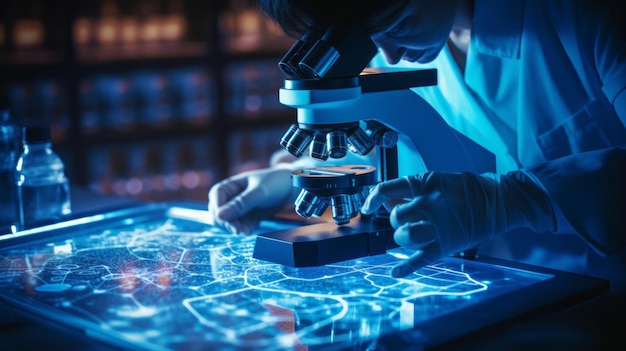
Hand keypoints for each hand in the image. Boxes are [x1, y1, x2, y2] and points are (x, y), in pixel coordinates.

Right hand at [208, 166, 293, 233]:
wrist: (292, 188)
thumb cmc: (276, 183)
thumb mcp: (259, 192)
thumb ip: (241, 203)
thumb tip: (220, 215)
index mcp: (230, 185)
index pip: (215, 197)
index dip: (218, 209)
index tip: (226, 220)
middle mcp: (231, 197)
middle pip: (217, 213)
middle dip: (226, 222)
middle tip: (239, 230)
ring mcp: (238, 208)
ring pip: (227, 222)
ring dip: (235, 228)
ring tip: (248, 230)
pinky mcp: (247, 217)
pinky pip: (239, 227)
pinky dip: (244, 229)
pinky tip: (253, 228)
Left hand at [361, 171, 554, 277]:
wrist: (500, 201)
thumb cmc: (469, 188)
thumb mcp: (439, 180)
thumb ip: (413, 190)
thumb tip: (388, 201)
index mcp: (425, 184)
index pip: (387, 189)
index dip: (372, 198)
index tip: (367, 206)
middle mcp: (428, 205)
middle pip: (395, 217)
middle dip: (397, 219)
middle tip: (408, 218)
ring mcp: (437, 227)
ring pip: (402, 237)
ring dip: (403, 237)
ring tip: (414, 233)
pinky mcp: (445, 246)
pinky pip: (419, 259)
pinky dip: (405, 268)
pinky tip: (395, 272)